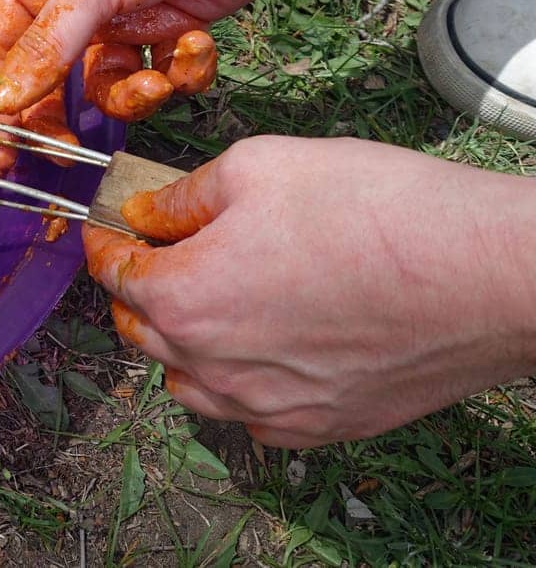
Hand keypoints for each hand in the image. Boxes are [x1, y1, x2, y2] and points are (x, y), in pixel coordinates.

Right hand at [0, 0, 333, 119]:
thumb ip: (49, 47)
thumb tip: (1, 102)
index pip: (1, 51)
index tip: (1, 155)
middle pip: (51, 80)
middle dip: (64, 116)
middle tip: (72, 152)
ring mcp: (127, 16)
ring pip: (110, 87)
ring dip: (135, 94)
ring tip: (156, 80)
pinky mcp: (174, 29)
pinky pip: (164, 76)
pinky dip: (182, 71)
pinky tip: (199, 43)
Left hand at [85, 135, 535, 447]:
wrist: (485, 275)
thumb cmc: (374, 211)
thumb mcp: (258, 165)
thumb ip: (185, 195)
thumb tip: (149, 213)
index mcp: (182, 299)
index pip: (113, 273)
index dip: (108, 240)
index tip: (114, 223)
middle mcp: (212, 366)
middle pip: (142, 330)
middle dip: (142, 288)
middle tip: (165, 249)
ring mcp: (265, 406)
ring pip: (189, 381)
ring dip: (185, 341)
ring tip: (217, 296)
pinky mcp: (318, 426)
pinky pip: (250, 413)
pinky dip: (241, 380)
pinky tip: (270, 341)